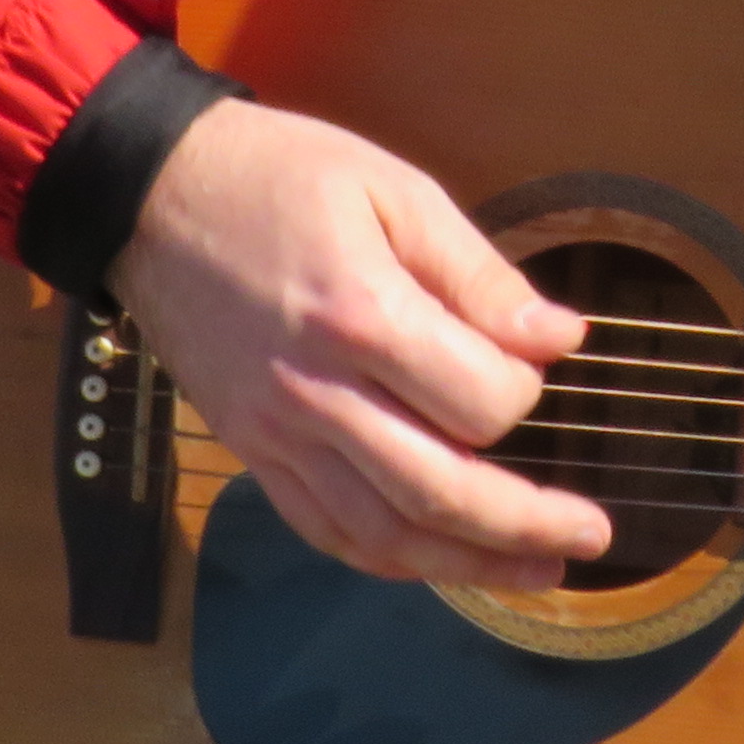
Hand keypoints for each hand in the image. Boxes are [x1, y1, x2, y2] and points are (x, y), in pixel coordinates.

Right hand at [110, 102, 603, 592]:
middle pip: (439, 491)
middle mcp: (316, 391)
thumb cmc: (280, 175)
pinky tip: (440, 561)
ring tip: (538, 568)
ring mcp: (276, 432)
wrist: (151, 192)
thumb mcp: (394, 190)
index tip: (537, 362)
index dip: (526, 392)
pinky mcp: (249, 449)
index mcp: (361, 316)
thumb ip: (479, 275)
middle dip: (526, 523)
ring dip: (468, 563)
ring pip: (383, 532)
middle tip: (592, 534)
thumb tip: (560, 338)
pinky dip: (389, 558)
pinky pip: (323, 530)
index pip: (479, 400)